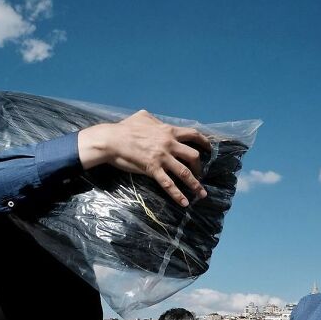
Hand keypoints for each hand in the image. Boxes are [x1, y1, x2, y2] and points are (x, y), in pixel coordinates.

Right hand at [79, 110, 210, 206]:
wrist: (112, 140)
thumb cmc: (125, 128)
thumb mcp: (143, 117)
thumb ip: (155, 120)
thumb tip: (158, 122)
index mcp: (168, 131)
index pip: (193, 134)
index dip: (204, 142)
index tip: (209, 149)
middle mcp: (169, 144)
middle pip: (193, 156)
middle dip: (200, 167)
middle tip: (200, 174)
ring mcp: (162, 157)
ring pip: (185, 172)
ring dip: (195, 184)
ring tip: (202, 194)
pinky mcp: (153, 169)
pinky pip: (168, 184)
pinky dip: (177, 194)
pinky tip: (184, 202)